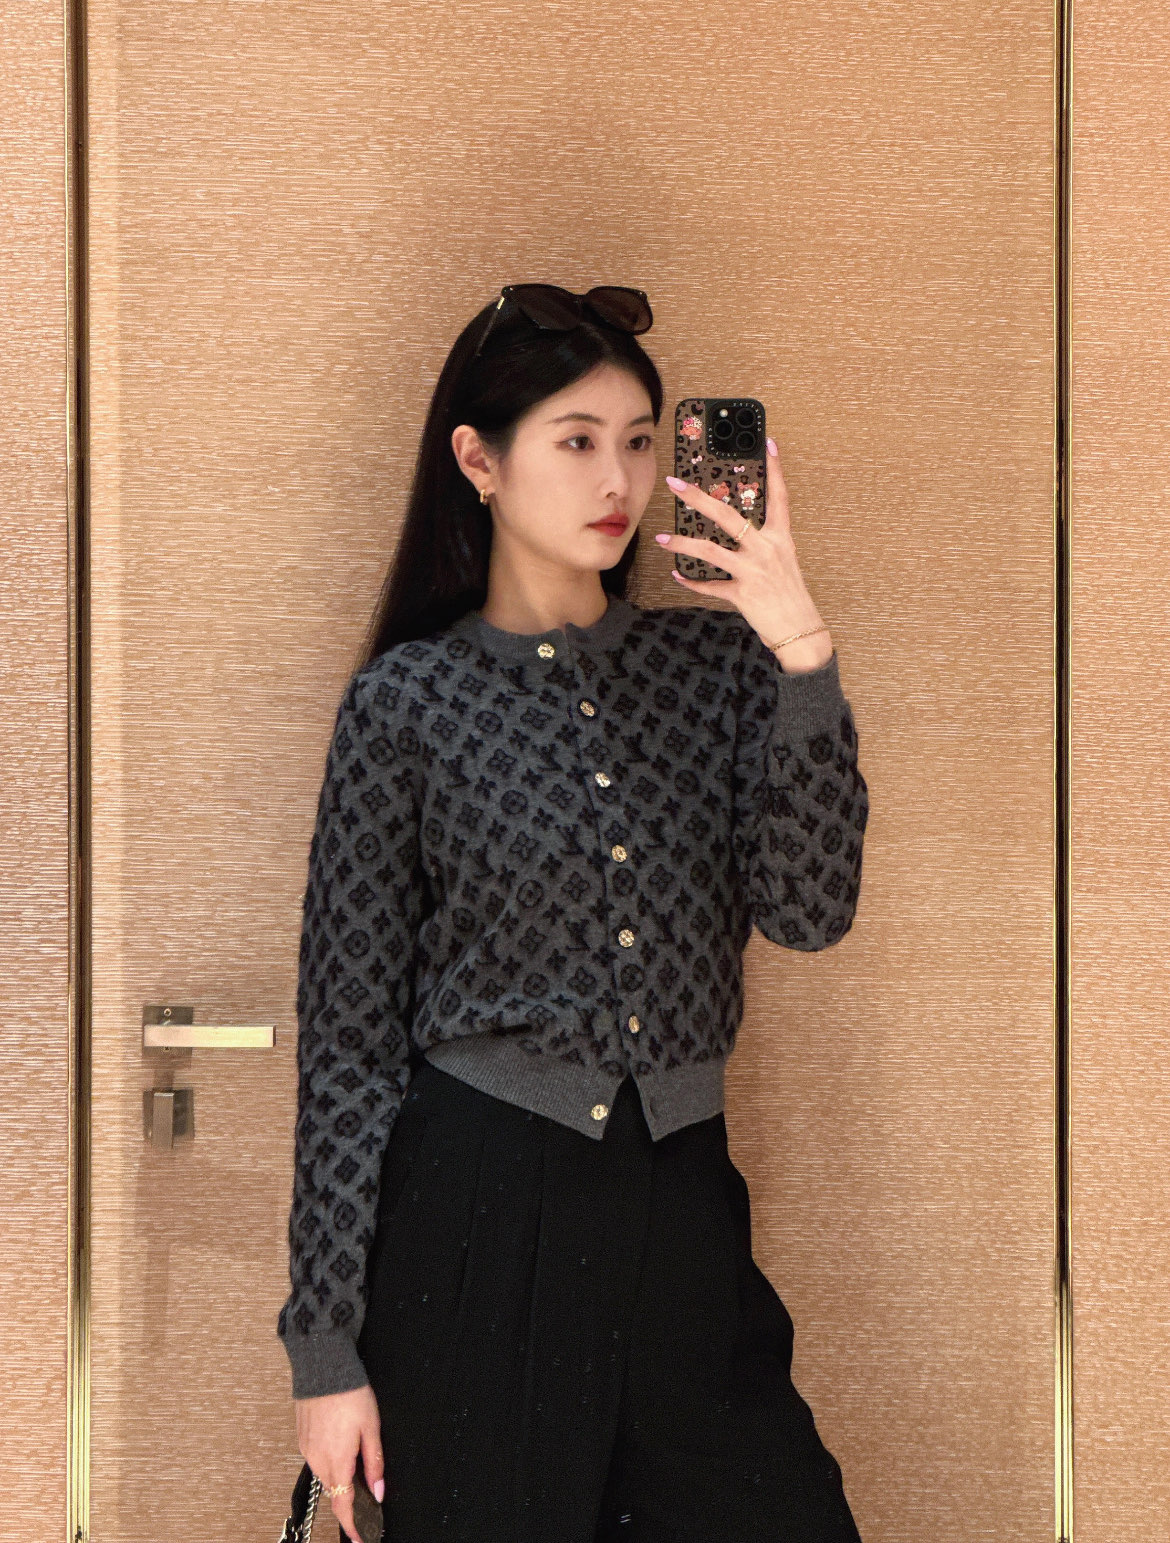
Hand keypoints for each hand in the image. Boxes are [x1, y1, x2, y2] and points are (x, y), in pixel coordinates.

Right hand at [296, 1384, 385, 1542]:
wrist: (323, 1368)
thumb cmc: (350, 1393)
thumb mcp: (372, 1427)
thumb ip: (374, 1462)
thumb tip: (378, 1490)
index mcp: (338, 1461)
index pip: (343, 1505)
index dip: (352, 1525)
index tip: (359, 1537)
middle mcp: (318, 1459)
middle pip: (335, 1490)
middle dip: (349, 1494)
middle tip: (366, 1490)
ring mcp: (308, 1449)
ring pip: (326, 1474)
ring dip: (339, 1473)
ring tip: (354, 1454)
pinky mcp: (302, 1439)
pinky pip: (317, 1458)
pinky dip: (330, 1458)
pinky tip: (339, 1441)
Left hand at [657, 434, 831, 670]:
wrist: (800, 630)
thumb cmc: (790, 595)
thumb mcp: (783, 561)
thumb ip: (762, 543)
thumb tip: (737, 528)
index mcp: (781, 539)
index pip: (780, 497)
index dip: (775, 470)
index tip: (768, 443)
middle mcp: (767, 550)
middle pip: (729, 517)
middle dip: (698, 499)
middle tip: (676, 484)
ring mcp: (754, 572)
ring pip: (711, 551)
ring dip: (682, 544)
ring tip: (661, 539)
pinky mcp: (743, 594)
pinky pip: (710, 587)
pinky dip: (691, 582)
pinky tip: (677, 575)